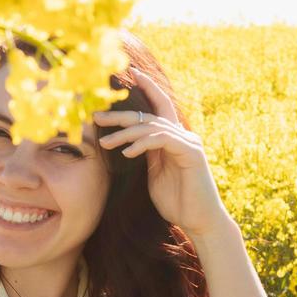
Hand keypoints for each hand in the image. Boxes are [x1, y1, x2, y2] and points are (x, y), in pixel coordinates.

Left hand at [93, 66, 232, 240]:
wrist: (199, 222)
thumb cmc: (177, 202)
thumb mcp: (154, 176)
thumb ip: (146, 157)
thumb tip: (128, 144)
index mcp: (173, 139)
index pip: (159, 106)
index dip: (147, 88)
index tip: (129, 75)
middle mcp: (182, 136)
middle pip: (149, 115)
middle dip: (121, 113)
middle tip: (96, 115)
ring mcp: (188, 142)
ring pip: (152, 126)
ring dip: (125, 133)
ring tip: (105, 142)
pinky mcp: (191, 153)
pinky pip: (162, 140)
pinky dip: (143, 144)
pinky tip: (127, 153)